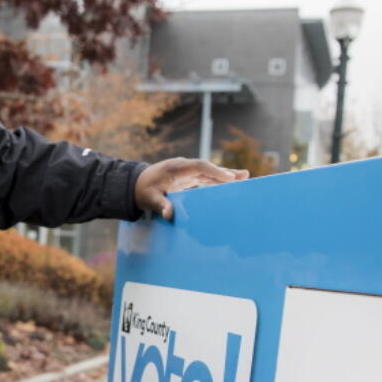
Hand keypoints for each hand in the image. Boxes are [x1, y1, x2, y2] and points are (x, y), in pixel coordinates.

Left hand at [134, 158, 248, 219]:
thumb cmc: (143, 191)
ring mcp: (188, 172)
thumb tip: (169, 215)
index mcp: (176, 167)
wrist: (136, 184)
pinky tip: (231, 183)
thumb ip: (160, 205)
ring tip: (245, 178)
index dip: (214, 171)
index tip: (228, 177)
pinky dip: (218, 181)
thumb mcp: (149, 199)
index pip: (199, 166)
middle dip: (225, 172)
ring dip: (226, 176)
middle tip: (244, 176)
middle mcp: (184, 167)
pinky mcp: (189, 178)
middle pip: (208, 168)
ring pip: (210, 172)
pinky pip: (206, 178)